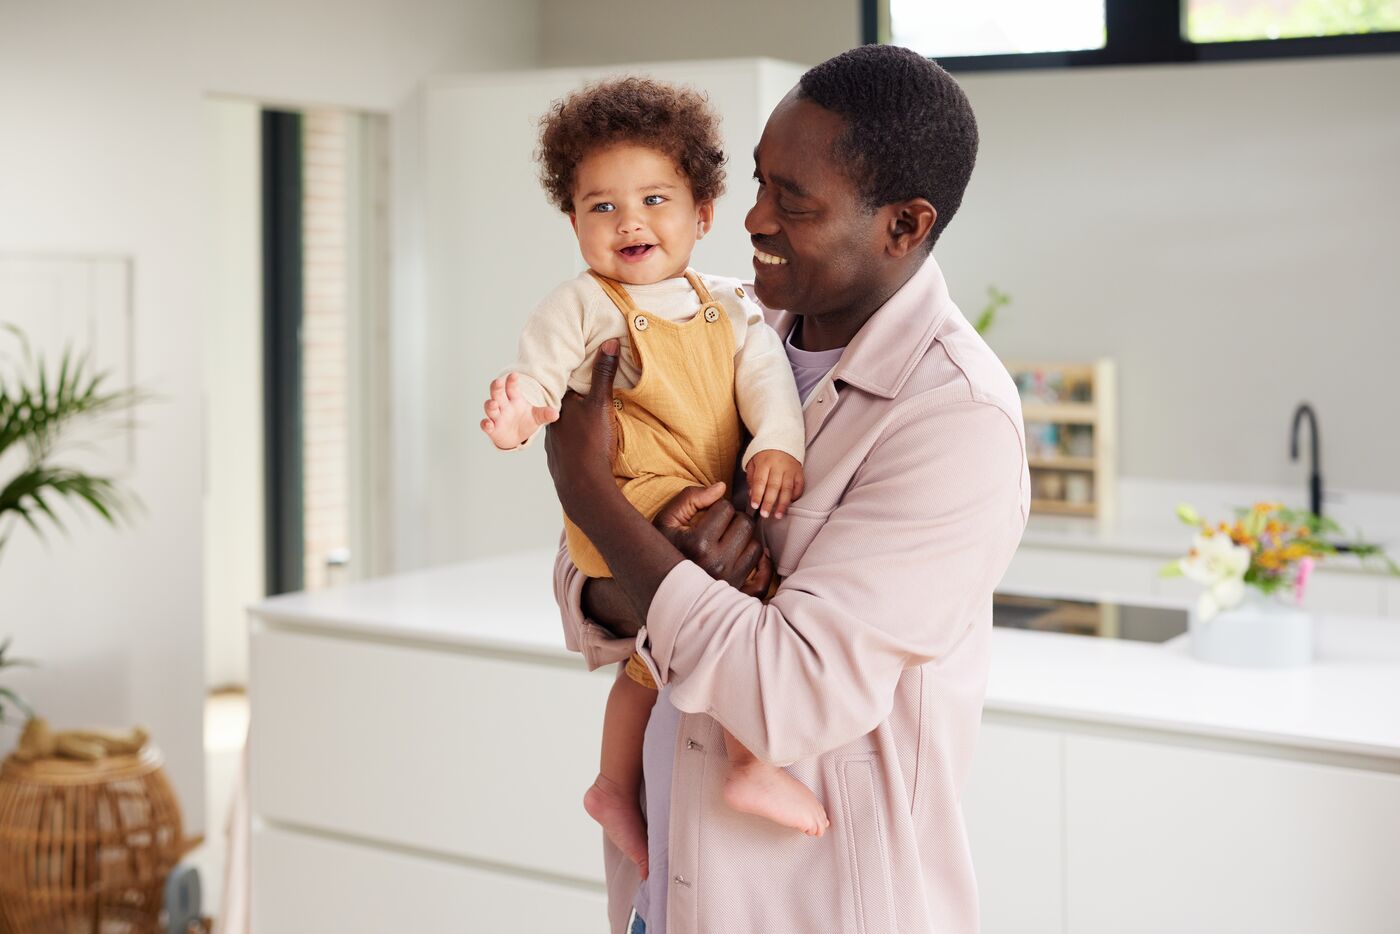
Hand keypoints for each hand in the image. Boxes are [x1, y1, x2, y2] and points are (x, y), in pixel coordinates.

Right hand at [480, 372, 557, 448]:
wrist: (516, 437)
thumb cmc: (525, 422)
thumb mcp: (537, 417)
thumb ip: (545, 414)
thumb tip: (556, 414)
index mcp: (514, 399)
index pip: (512, 387)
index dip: (512, 381)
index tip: (514, 375)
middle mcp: (503, 405)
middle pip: (497, 393)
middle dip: (497, 387)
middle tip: (497, 381)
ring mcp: (496, 416)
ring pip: (490, 407)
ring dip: (490, 405)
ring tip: (493, 404)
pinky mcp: (492, 428)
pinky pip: (486, 425)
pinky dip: (486, 424)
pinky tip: (488, 424)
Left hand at [545, 341, 620, 514]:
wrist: (583, 486)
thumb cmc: (591, 442)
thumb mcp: (601, 403)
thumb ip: (604, 373)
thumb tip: (609, 342)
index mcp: (558, 404)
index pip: (561, 380)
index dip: (571, 371)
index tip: (580, 360)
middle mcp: (550, 421)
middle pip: (561, 402)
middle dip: (573, 394)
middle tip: (587, 386)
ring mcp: (552, 441)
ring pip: (561, 423)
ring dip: (572, 418)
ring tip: (586, 413)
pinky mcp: (558, 458)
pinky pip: (564, 441)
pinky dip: (572, 437)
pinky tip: (583, 439)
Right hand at [654, 483, 764, 590]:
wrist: (658, 587)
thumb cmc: (662, 549)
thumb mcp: (666, 519)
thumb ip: (690, 498)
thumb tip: (722, 488)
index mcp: (698, 544)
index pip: (725, 508)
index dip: (717, 506)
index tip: (708, 515)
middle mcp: (716, 564)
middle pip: (745, 524)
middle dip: (734, 519)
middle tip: (721, 526)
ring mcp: (729, 581)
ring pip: (756, 547)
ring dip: (745, 540)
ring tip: (729, 542)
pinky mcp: (737, 595)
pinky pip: (763, 580)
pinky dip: (762, 567)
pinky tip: (753, 558)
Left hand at [745, 450, 804, 518]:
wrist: (782, 440)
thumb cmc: (764, 454)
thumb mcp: (753, 462)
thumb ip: (751, 478)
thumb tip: (752, 494)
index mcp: (765, 462)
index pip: (760, 481)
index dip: (757, 494)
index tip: (755, 506)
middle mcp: (778, 466)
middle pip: (774, 486)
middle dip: (769, 502)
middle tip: (765, 514)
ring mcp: (790, 469)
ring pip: (787, 488)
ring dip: (783, 503)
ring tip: (778, 515)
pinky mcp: (799, 472)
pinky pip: (799, 486)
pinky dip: (795, 496)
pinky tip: (790, 504)